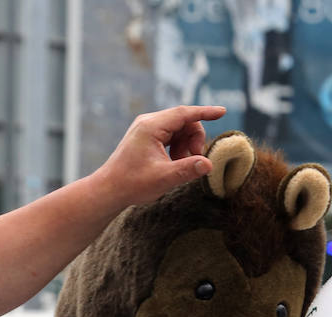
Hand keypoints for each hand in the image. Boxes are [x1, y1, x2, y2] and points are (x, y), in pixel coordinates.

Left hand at [97, 104, 227, 207]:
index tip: (223, 112)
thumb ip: (188, 169)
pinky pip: (170, 135)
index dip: (205, 113)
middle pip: (183, 120)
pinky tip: (175, 163)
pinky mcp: (145, 137)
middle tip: (195, 159)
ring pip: (178, 128)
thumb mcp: (164, 178)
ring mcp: (145, 128)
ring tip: (181, 164)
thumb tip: (209, 164)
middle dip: (194, 138)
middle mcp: (148, 122)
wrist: (108, 190)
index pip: (184, 113)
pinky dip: (177, 147)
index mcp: (151, 126)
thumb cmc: (132, 184)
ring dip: (186, 144)